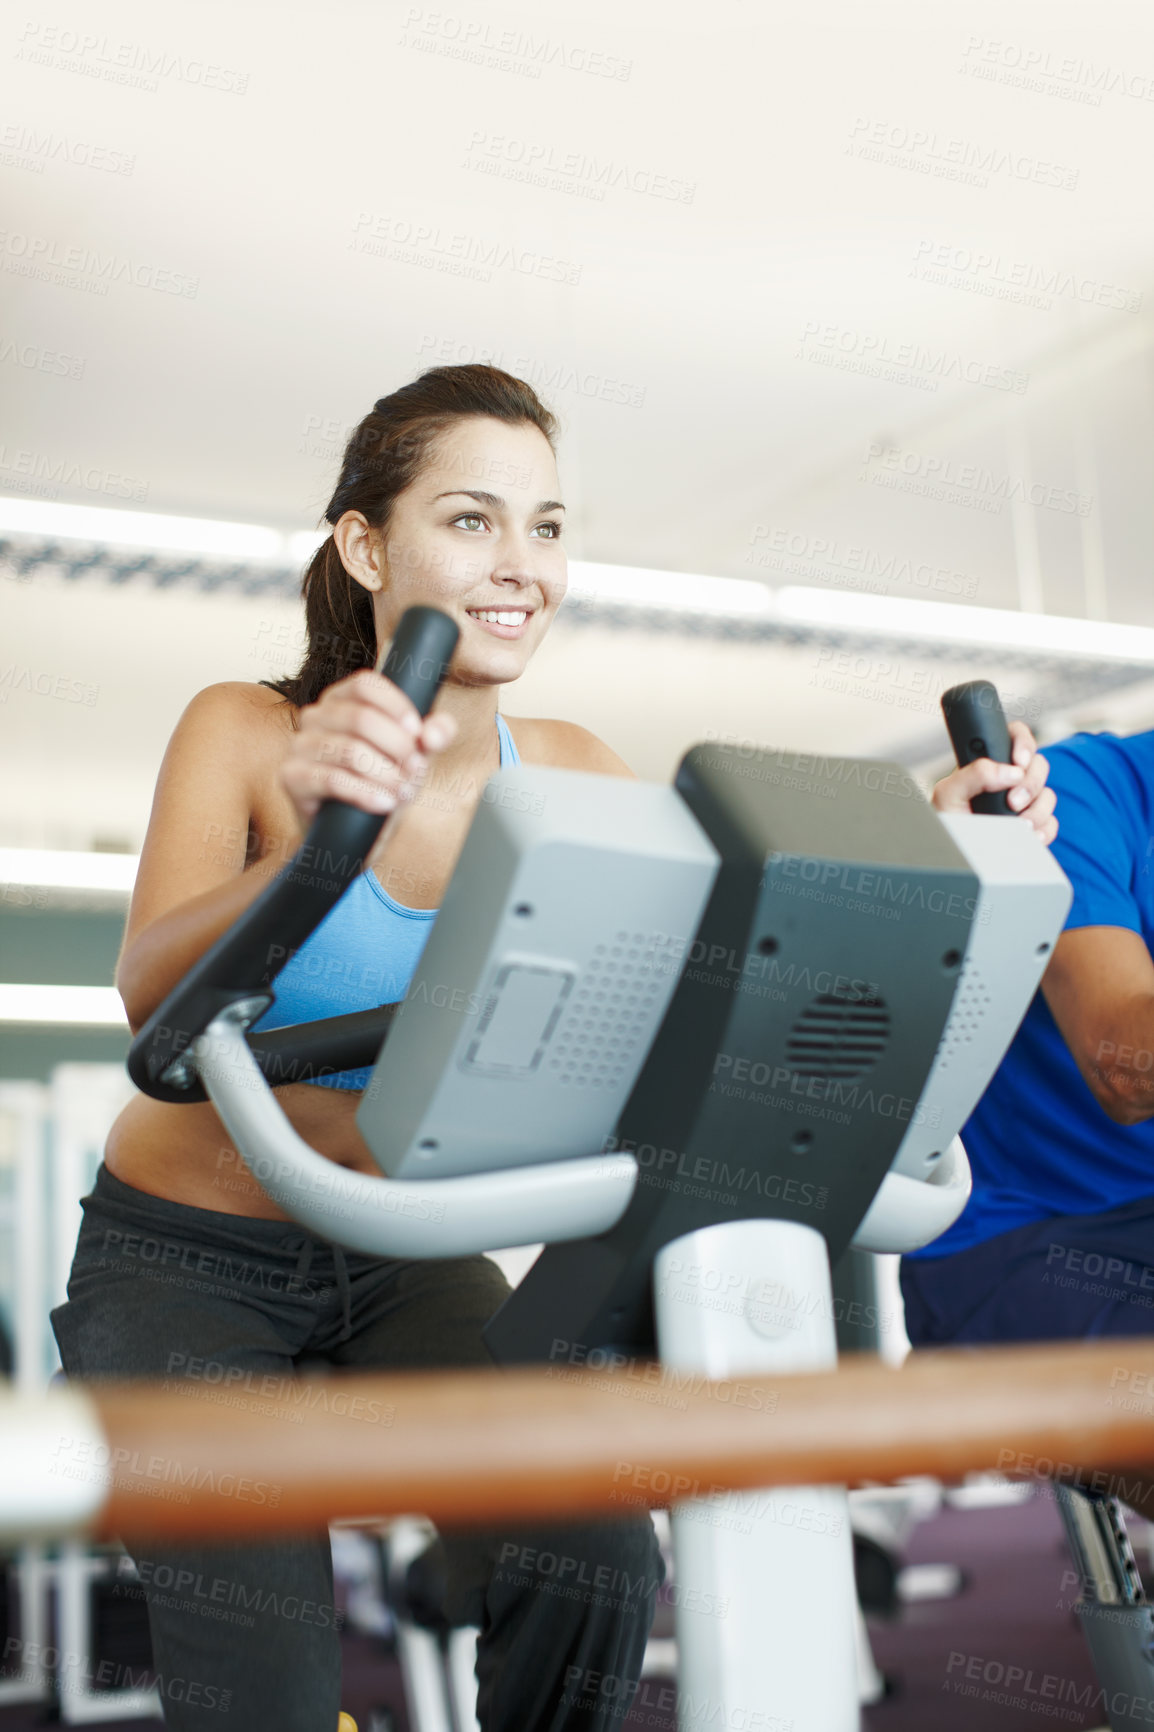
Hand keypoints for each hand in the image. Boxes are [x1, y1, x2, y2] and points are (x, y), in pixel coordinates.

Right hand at [280, 668, 457, 830]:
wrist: (351, 826)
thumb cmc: (383, 779)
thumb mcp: (415, 753)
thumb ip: (435, 735)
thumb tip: (434, 734)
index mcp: (341, 698)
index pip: (366, 684)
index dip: (396, 706)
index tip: (418, 733)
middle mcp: (315, 715)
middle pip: (361, 718)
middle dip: (398, 747)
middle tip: (416, 770)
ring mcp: (299, 745)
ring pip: (350, 750)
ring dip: (386, 774)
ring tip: (404, 791)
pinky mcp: (291, 776)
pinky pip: (332, 779)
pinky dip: (366, 793)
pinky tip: (385, 803)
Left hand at [930, 720, 1056, 844]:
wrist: (954, 853)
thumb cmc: (946, 821)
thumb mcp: (948, 794)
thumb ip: (973, 774)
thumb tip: (1010, 772)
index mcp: (989, 764)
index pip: (1015, 736)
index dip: (1023, 743)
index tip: (1019, 762)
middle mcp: (1009, 779)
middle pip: (1039, 765)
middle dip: (1030, 784)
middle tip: (1013, 802)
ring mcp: (1024, 802)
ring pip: (1048, 795)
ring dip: (1037, 810)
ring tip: (1018, 825)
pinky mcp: (1034, 825)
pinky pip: (1051, 822)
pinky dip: (1043, 830)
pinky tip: (1028, 836)